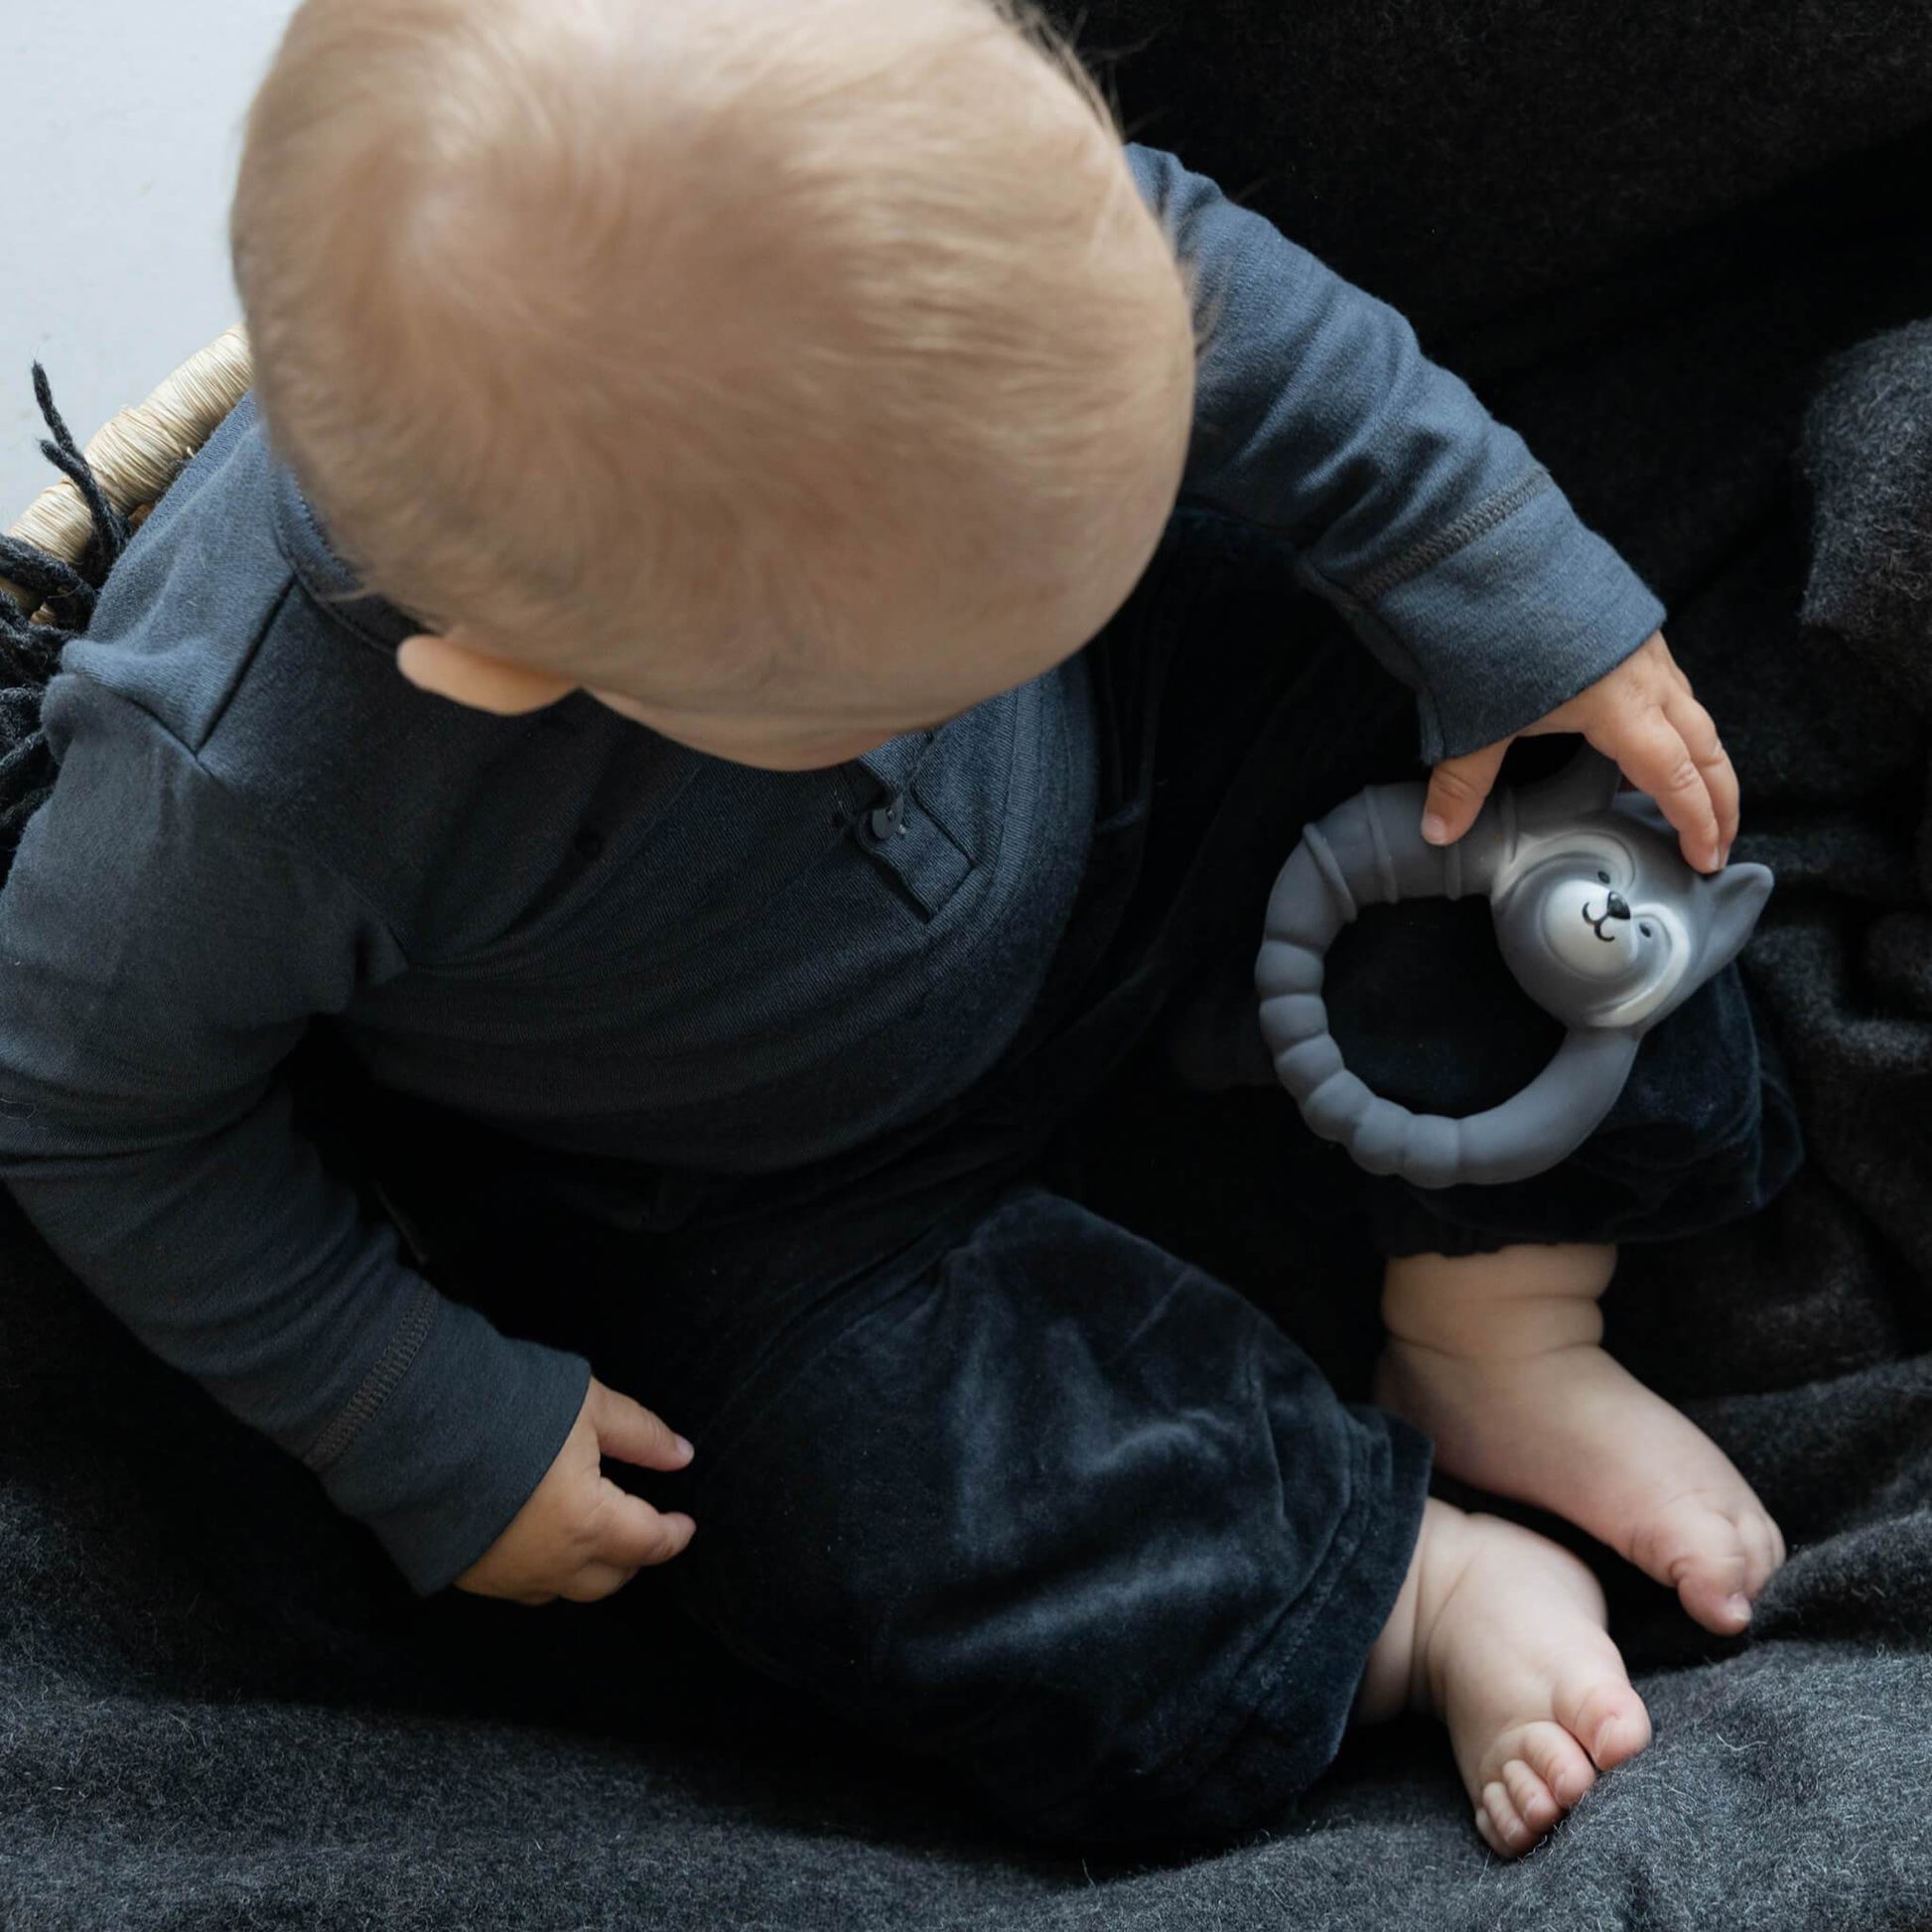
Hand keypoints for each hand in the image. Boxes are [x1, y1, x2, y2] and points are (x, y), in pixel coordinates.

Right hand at [452, 1375, 695, 1604]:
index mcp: (589, 1524)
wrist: (414, 1428)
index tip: (685, 1526)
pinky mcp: (468, 1576)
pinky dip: (544, 1571)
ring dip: (589, 1570)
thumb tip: (681, 1456)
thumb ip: (641, 1435)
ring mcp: (505, 1577)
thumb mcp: (590, 1407)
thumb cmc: (511, 1412)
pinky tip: (544, 1543)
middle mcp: (551, 1564)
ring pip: (564, 1590)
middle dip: (633, 1558)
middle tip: (643, 1530)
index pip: (647, 1543)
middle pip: (609, 1579)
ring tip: (598, 1539)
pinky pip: (521, 1587)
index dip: (673, 1535)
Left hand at [1421, 631, 1738, 872]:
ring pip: (1694, 713)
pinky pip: (1671, 683)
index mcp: (1622, 709)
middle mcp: (1648, 678)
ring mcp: (1645, 648)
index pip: (1676, 779)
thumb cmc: (1496, 632)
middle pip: (1706, 749)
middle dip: (1720, 799)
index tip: (1705, 858)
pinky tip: (1654, 735)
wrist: (1497, 549)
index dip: (1696, 822)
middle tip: (1719, 843)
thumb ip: (1462, 781)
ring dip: (1703, 759)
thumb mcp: (1475, 721)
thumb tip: (1438, 832)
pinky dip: (1676, 720)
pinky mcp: (1632, 626)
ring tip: (1697, 796)